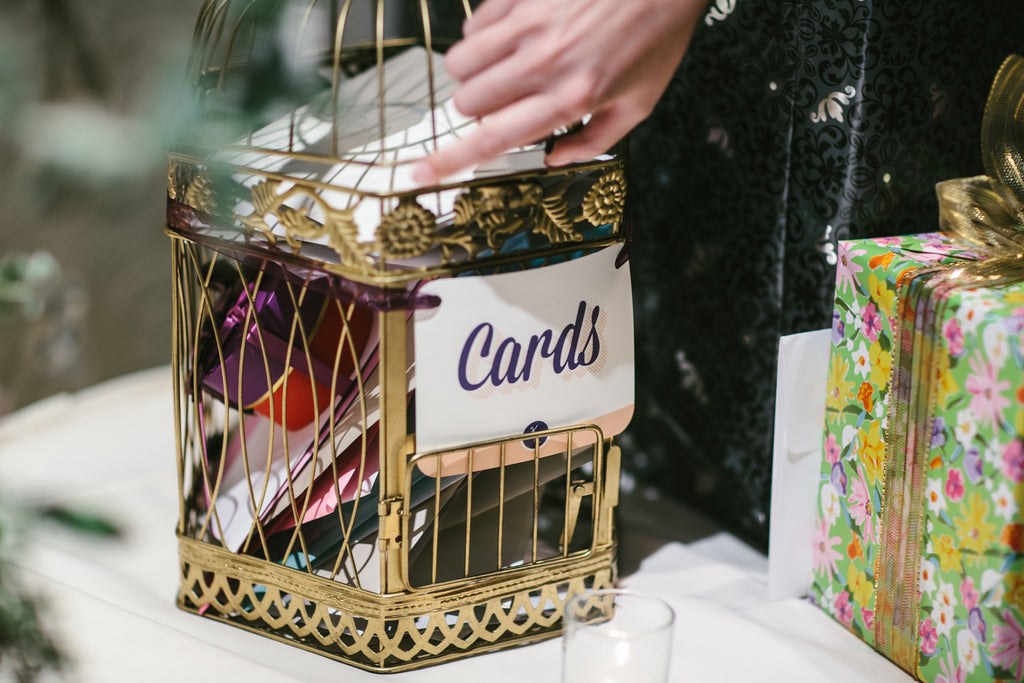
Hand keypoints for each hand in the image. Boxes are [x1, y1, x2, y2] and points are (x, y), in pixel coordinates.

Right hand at [412, 0, 705, 183]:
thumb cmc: (656, 34)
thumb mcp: (640, 102)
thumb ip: (594, 139)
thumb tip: (555, 159)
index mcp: (570, 98)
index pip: (492, 138)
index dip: (449, 161)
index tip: (420, 172)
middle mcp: (543, 63)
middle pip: (466, 101)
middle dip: (478, 108)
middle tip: (508, 100)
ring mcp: (527, 24)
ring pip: (460, 63)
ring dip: (475, 73)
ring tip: (507, 67)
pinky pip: (473, 24)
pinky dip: (484, 34)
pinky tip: (514, 32)